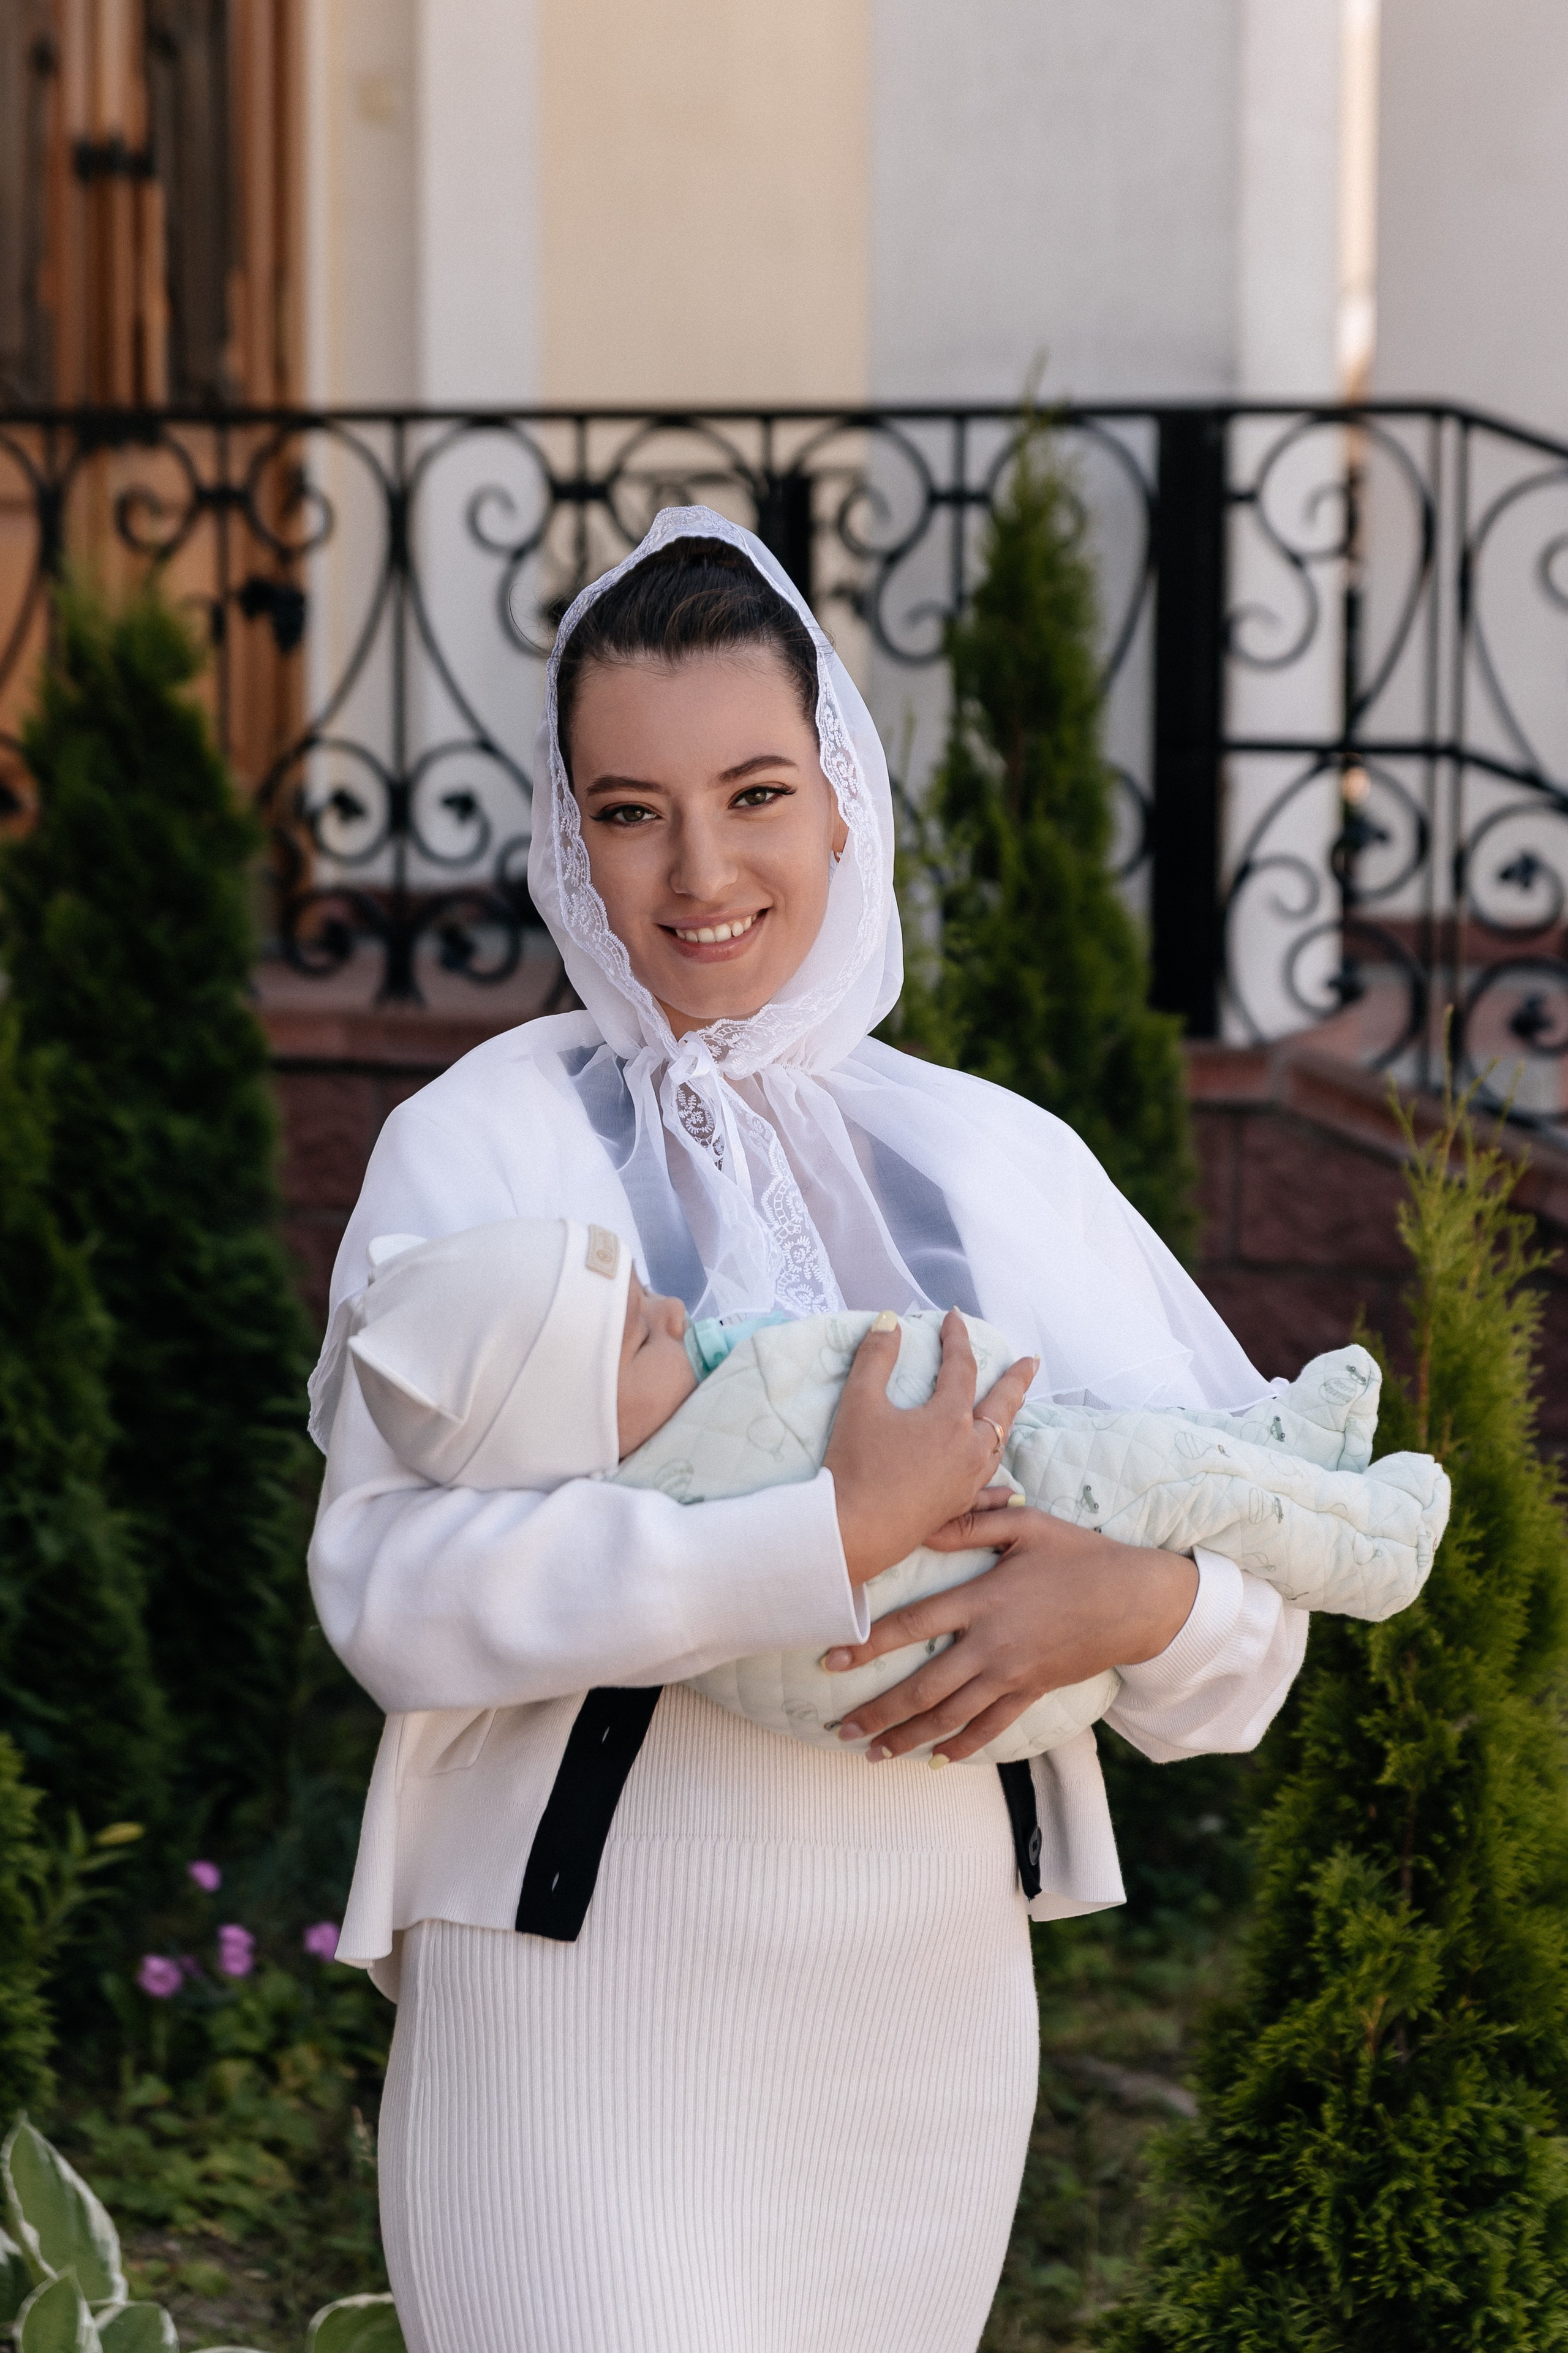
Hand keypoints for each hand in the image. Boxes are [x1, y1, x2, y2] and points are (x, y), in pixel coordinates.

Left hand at [820, 1493, 1199, 1760]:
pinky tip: (934, 1760)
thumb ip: (970, 1525)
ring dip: (908, 1737)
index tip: (830, 1660)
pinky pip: (991, 1728)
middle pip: (923, 1687)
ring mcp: (1013, 1673)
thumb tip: (921, 1526)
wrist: (1138, 1600)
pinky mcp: (1032, 1690)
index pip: (913, 1625)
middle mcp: (992, 1644)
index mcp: (984, 1598)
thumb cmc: (1080, 1554)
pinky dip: (961, 1747)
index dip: (867, 1644)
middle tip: (838, 1728)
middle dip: (877, 1711)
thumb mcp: (1027, 1524)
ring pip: (950, 1716)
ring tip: (872, 1752)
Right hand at [824, 1310, 1036, 1585]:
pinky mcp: (957, 1509)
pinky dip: (1000, 1484)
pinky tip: (1009, 1490)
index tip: (952, 1317)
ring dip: (1007, 1422)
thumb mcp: (859, 1402)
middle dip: (1016, 1380)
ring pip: (997, 1446)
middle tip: (1031, 1362)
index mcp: (949, 1419)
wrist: (853, 1531)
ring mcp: (966, 1483)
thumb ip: (875, 1357)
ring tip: (1013, 1410)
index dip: (956, 1338)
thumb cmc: (856, 1464)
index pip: (960, 1367)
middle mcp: (968, 1450)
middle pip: (1000, 1406)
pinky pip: (989, 1491)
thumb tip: (888, 1321)